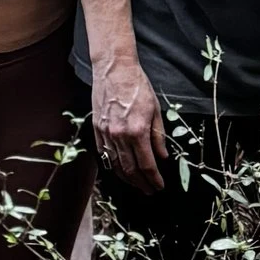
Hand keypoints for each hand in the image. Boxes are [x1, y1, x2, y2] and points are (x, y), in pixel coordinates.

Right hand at [91, 48, 168, 189]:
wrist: (114, 69)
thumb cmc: (138, 86)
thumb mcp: (155, 110)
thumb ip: (158, 137)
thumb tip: (162, 157)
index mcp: (137, 131)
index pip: (147, 164)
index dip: (154, 179)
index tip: (159, 186)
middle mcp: (120, 136)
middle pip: (130, 169)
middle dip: (141, 183)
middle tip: (149, 190)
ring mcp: (106, 133)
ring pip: (116, 165)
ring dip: (127, 178)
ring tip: (136, 184)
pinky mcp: (97, 129)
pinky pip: (104, 154)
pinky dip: (113, 165)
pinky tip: (120, 170)